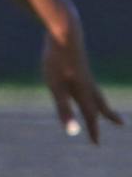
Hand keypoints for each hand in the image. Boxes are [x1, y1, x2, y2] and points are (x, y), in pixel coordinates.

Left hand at [42, 18, 120, 143]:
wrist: (64, 32)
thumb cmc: (57, 60)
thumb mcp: (56, 88)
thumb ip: (64, 110)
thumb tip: (72, 132)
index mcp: (83, 91)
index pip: (90, 115)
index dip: (93, 130)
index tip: (96, 144)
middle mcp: (87, 83)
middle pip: (100, 103)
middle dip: (107, 115)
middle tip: (120, 123)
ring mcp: (84, 73)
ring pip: (95, 91)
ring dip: (101, 101)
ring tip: (103, 106)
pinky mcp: (78, 64)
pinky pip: (87, 81)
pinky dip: (90, 88)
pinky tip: (83, 84)